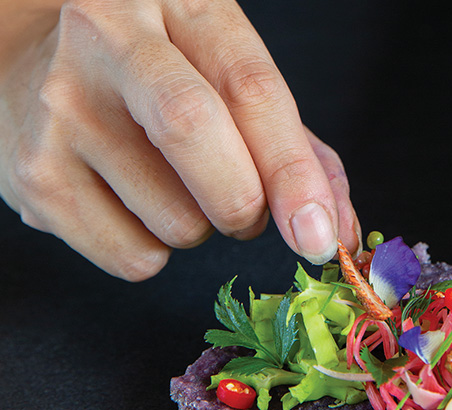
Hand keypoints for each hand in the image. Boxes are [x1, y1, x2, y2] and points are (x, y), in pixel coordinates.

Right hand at [0, 0, 359, 280]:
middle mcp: (107, 41)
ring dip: (199, 226)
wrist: (34, 60)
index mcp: (180, 4)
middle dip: (246, 204)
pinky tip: (130, 203)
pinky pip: (133, 257)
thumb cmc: (160, 74)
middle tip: (246, 209)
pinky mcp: (32, 177)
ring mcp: (58, 108)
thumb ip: (295, 146)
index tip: (320, 235)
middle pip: (197, 136)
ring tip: (169, 183)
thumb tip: (335, 231)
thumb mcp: (230, 77)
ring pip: (174, 219)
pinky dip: (155, 250)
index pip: (249, 88)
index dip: (294, 172)